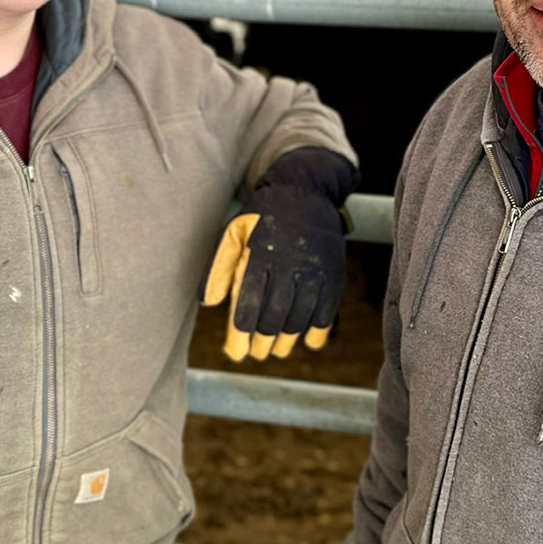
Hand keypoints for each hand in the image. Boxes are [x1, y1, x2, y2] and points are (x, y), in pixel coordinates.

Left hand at [202, 148, 353, 361]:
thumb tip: (208, 303)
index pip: (248, 305)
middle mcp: (289, 265)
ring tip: (278, 350)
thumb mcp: (234, 233)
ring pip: (300, 318)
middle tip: (256, 353)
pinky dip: (317, 331)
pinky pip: (326, 311)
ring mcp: (315, 270)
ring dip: (287, 340)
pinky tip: (308, 341)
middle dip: (262, 342)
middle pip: (274, 318)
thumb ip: (219, 267)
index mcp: (260, 255)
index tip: (235, 352)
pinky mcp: (334, 273)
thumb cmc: (263, 216)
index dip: (240, 335)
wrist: (306, 190)